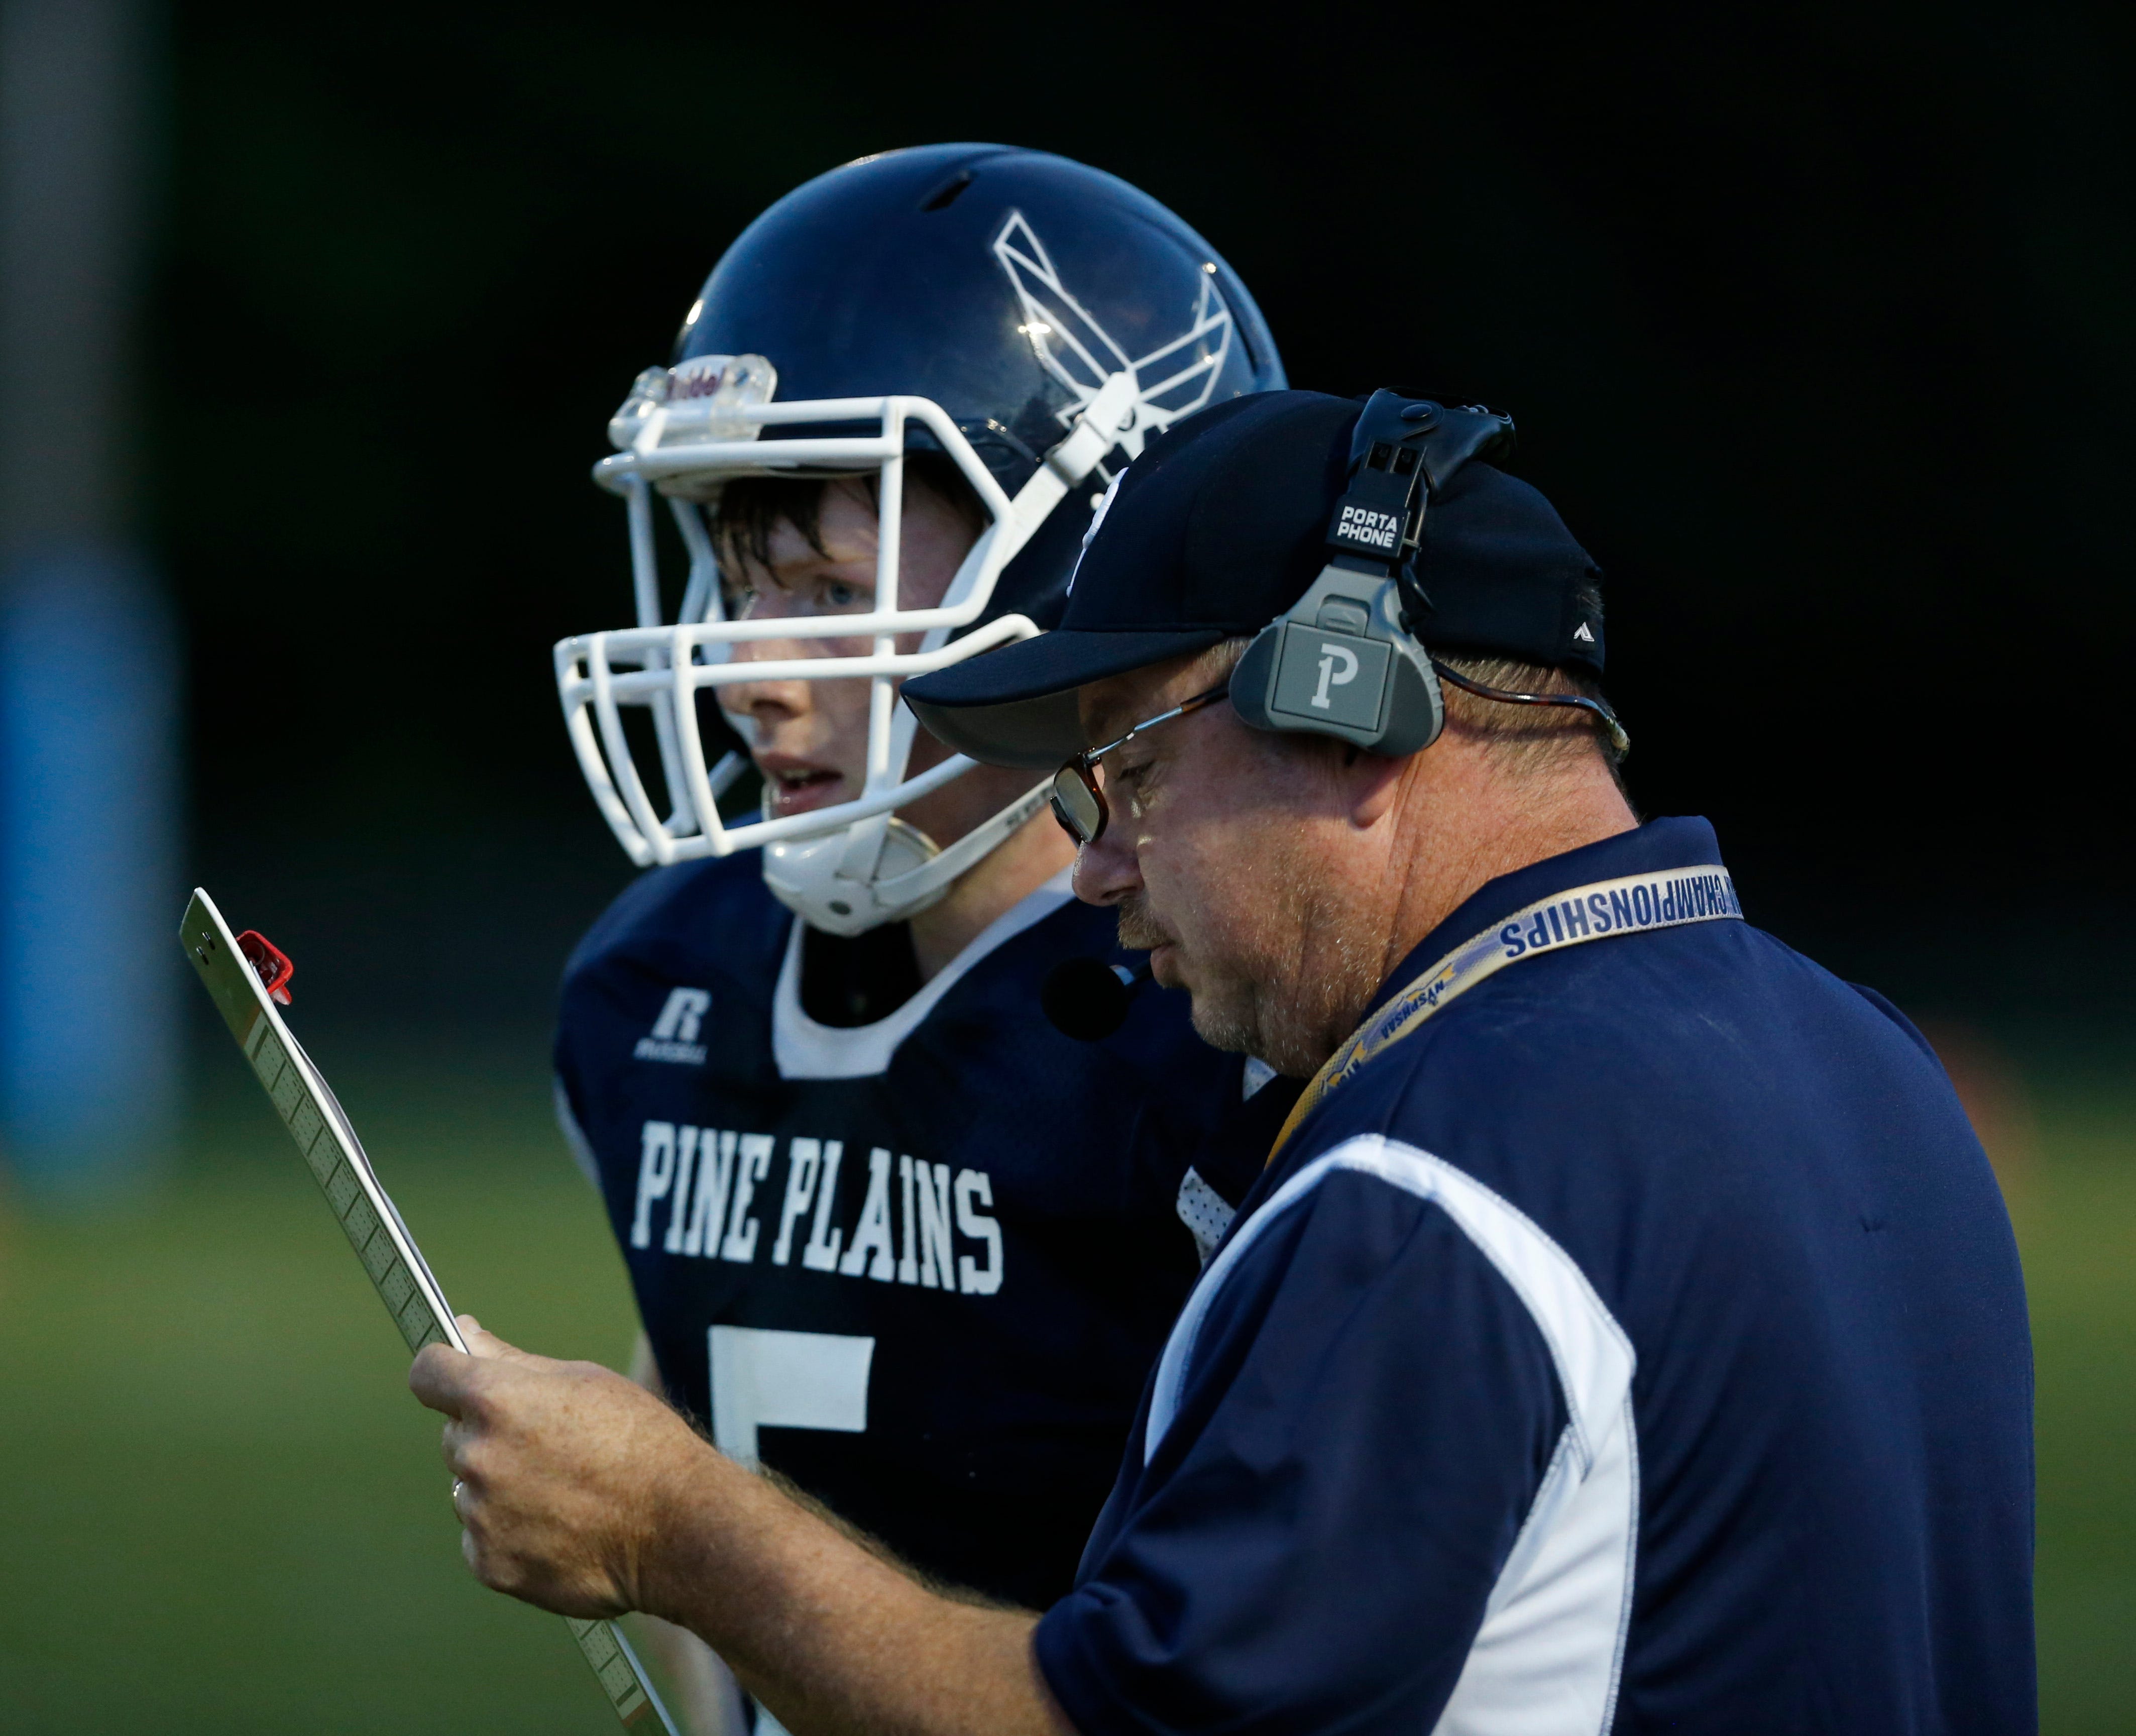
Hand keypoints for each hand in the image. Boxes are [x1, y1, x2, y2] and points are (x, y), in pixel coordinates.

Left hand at [409, 1316, 717, 1618]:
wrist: (678, 1527)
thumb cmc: (640, 1441)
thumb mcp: (583, 1380)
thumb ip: (511, 1360)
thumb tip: (463, 1331)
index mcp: (496, 1400)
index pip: (428, 1373)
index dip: (443, 1371)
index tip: (456, 1377)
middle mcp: (477, 1456)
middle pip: (456, 1434)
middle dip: (489, 1434)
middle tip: (550, 1446)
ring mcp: (480, 1515)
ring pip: (469, 1487)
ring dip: (499, 1486)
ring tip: (564, 1491)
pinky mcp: (489, 1563)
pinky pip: (481, 1536)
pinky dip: (509, 1532)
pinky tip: (558, 1527)